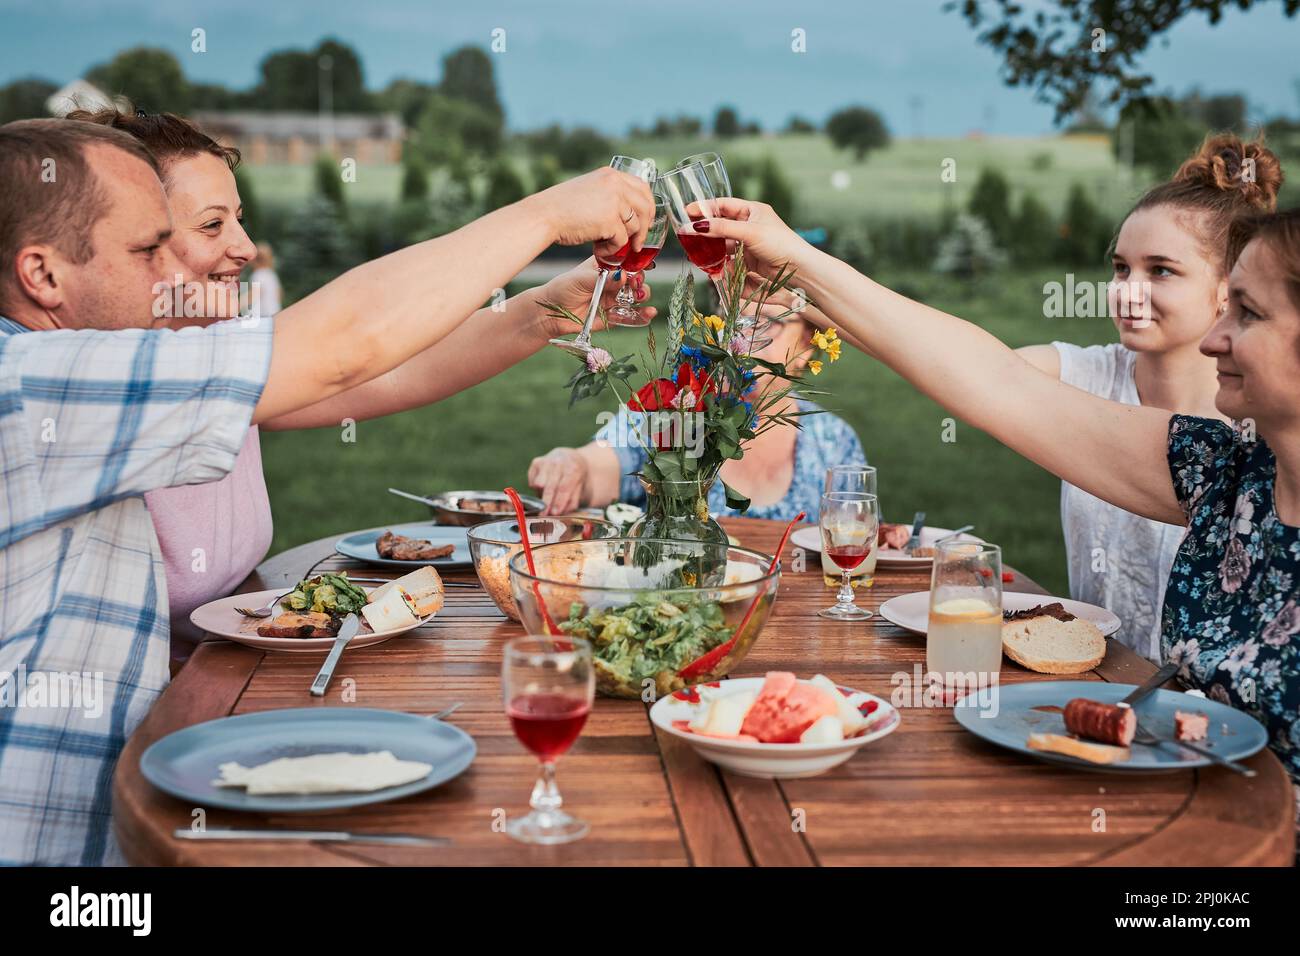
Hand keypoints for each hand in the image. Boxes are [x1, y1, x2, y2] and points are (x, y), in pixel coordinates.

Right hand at [526, 167, 654, 255]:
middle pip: (645, 207)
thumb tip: (628, 213)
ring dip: (624, 241)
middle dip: (644, 228)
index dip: (647, 207)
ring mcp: (614, 201)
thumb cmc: (560, 207)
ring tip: (607, 247)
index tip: (645, 221)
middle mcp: (615, 184)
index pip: (642, 187)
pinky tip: (598, 250)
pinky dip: (612, 250)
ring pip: (635, 226)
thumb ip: (609, 195)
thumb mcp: (589, 190)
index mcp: (611, 175)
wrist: (543, 216)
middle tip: (637, 243)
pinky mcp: (609, 220)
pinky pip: (622, 240)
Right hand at [527, 447, 588, 514]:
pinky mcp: (536, 462)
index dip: (558, 501)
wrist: (570, 459)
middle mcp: (559, 462)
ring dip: (541, 495)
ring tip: (548, 500)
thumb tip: (559, 513)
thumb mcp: (580, 489)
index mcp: (573, 468)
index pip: (564, 487)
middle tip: (544, 515)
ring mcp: (546, 460)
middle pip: (550, 485)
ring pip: (538, 483)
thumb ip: (571, 501)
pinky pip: (532, 481)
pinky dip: (536, 489)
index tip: (555, 513)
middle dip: (547, 502)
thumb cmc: (575, 479)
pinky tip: (544, 489)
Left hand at [538, 257, 656, 336]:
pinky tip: (649, 314)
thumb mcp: (580, 279)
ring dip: (643, 296)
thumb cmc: (562, 289)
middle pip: (634, 279)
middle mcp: (611, 282)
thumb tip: (622, 275)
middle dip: (639, 281)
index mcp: (604, 267)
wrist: (550, 313)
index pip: (625, 262)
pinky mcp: (612, 317)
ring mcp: (613, 300)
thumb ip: (602, 278)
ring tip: (641, 297)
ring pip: (635, 297)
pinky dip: (641, 316)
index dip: (636, 263)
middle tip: (636, 284)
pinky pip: (630, 317)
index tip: (642, 266)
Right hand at [691, 197, 812, 279]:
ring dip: (711, 250)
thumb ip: (722, 229)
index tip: (688, 212)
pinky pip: (729, 259)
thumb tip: (696, 226)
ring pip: (722, 244)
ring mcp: (748, 243)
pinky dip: (720, 263)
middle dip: (705, 232)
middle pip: (720, 226)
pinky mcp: (748, 260)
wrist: (798, 269)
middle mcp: (749, 225)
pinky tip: (712, 267)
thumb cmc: (780, 243)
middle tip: (688, 236)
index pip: (723, 205)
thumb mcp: (749, 232)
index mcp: (752, 210)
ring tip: (697, 254)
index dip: (705, 208)